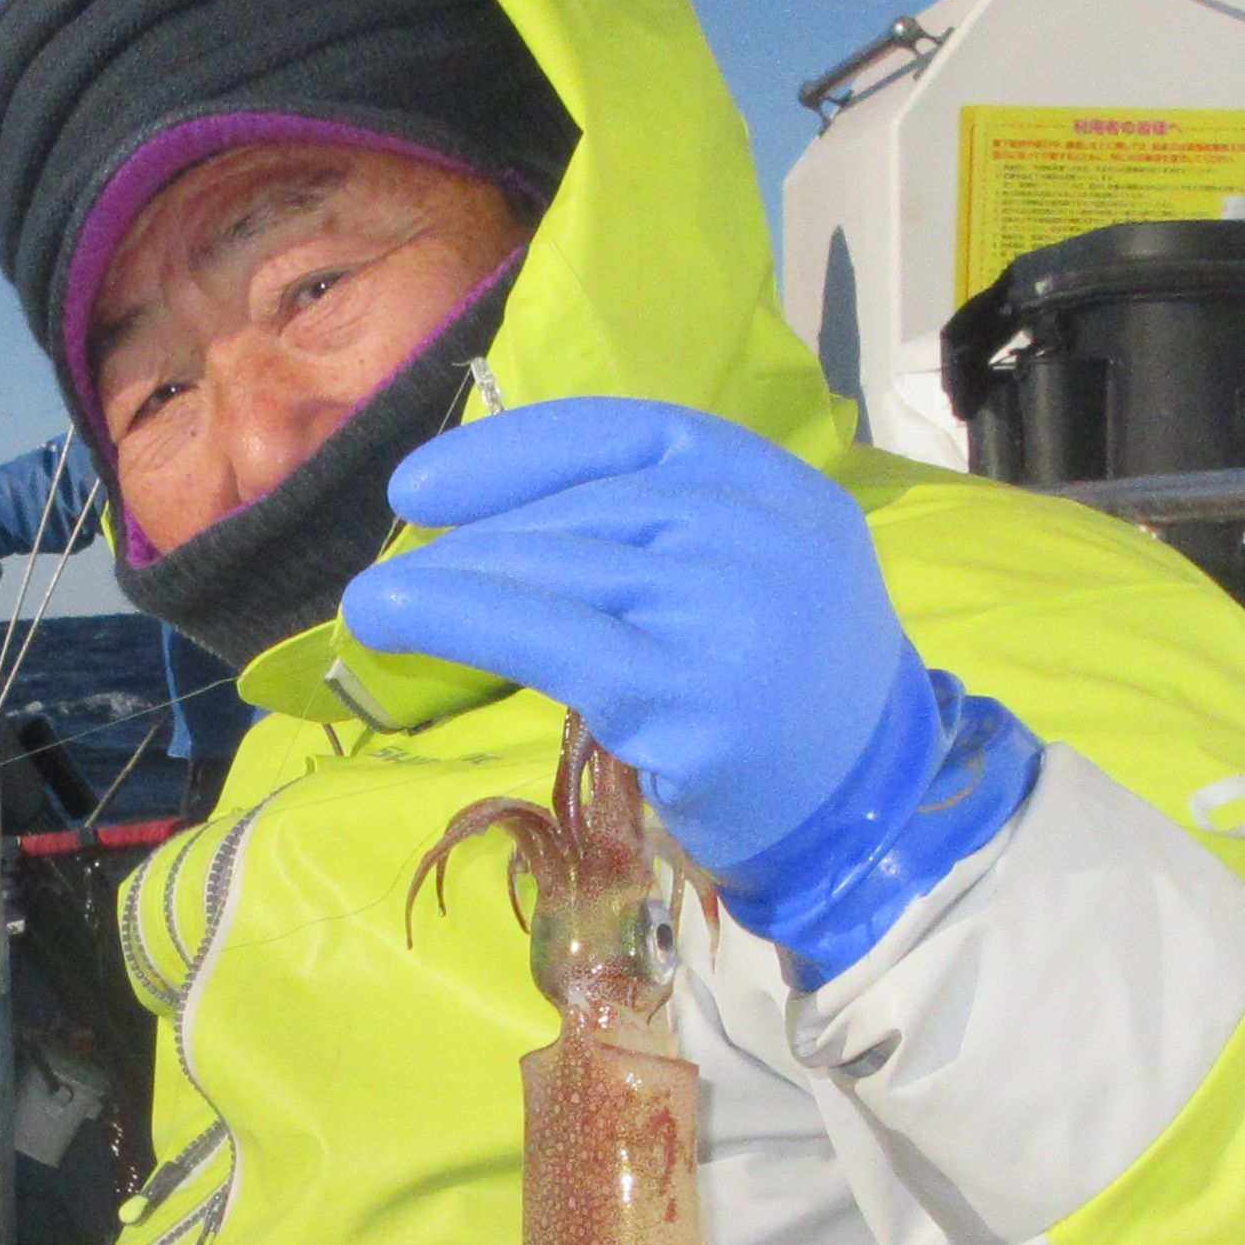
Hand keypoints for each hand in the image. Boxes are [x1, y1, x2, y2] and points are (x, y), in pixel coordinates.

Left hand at [346, 399, 1040, 972]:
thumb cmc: (787, 696)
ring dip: (449, 576)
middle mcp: (760, 533)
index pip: (632, 432)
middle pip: (587, 506)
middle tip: (401, 563)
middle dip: (477, 531)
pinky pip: (549, 638)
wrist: (869, 812)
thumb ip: (665, 530)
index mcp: (778, 485)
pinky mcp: (687, 696)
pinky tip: (392, 618)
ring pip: (558, 566)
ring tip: (375, 600)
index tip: (430, 480)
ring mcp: (729, 613)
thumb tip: (499, 516)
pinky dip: (458, 617)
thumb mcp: (753, 573)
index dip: (518, 447)